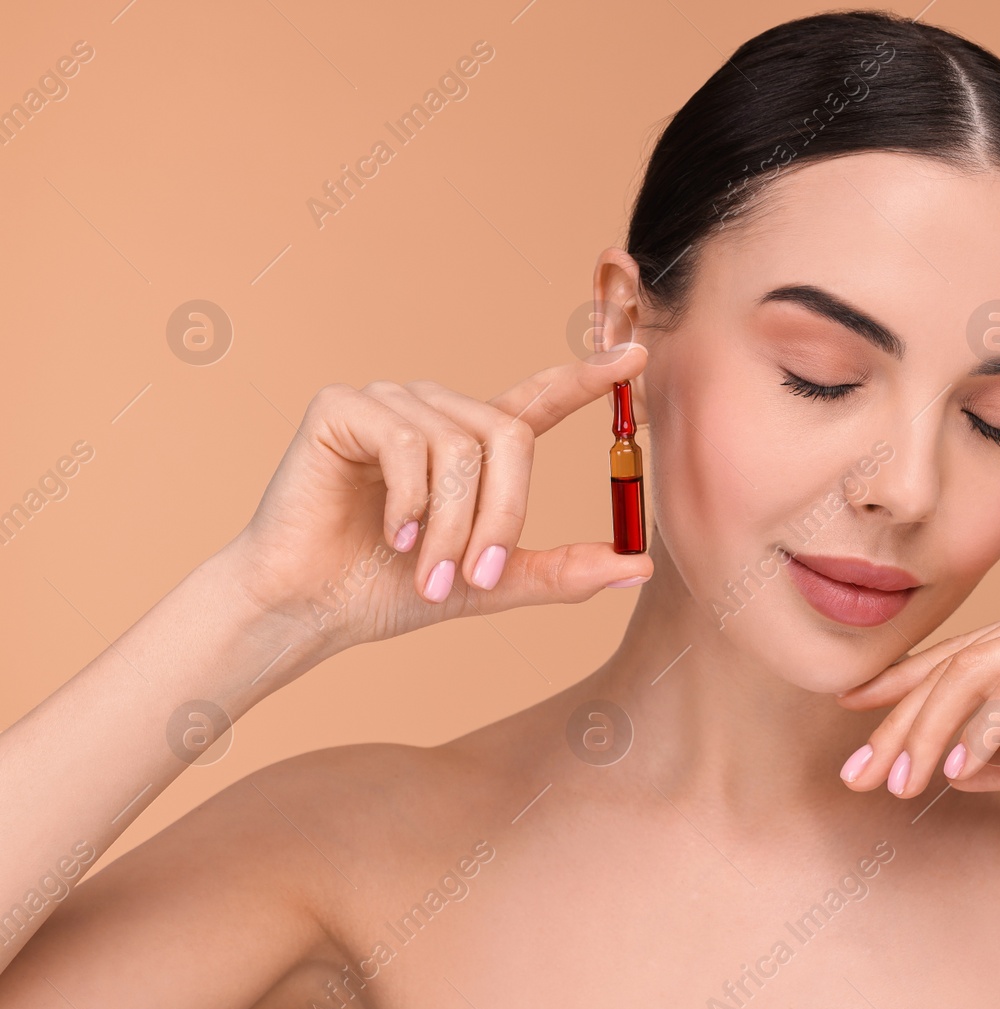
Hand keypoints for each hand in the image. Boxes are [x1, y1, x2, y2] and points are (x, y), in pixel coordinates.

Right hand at [215, 344, 653, 655]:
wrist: (306, 609)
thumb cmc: (387, 591)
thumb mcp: (490, 583)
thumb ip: (562, 571)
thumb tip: (639, 566)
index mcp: (473, 444)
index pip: (540, 401)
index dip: (587, 378)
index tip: (637, 356)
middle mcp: (436, 413)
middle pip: (511, 437)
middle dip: (502, 516)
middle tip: (475, 577)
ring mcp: (390, 402)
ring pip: (462, 447)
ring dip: (452, 524)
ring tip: (427, 571)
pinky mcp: (343, 405)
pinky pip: (408, 441)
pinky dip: (410, 500)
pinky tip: (392, 532)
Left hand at [834, 581, 999, 797]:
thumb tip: (964, 769)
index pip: (965, 656)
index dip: (904, 692)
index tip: (858, 729)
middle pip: (956, 664)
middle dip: (896, 721)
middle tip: (856, 775)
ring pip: (974, 675)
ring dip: (927, 732)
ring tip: (897, 784)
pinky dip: (982, 730)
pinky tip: (957, 771)